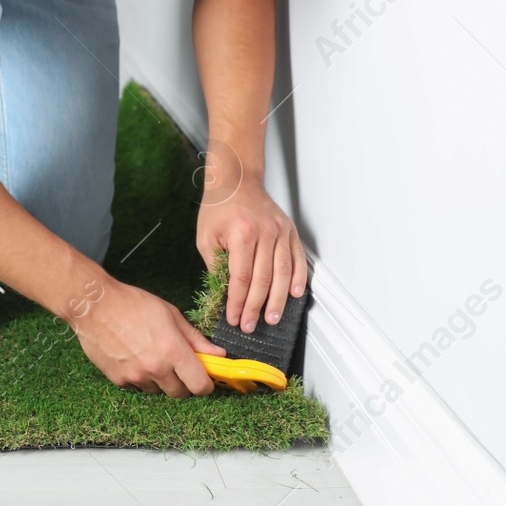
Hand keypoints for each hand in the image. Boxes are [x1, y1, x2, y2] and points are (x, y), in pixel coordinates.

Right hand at [67, 275, 225, 397]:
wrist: (94, 306)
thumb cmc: (133, 304)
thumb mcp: (170, 314)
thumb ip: (195, 338)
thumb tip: (218, 354)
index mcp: (173, 351)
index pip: (200, 386)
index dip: (206, 384)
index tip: (205, 377)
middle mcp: (156, 368)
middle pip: (180, 394)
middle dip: (184, 383)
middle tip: (179, 366)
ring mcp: (136, 377)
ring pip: (159, 391)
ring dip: (161, 381)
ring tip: (153, 357)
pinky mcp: (119, 380)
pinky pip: (138, 387)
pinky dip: (141, 378)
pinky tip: (135, 357)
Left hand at [197, 181, 308, 333]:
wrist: (235, 180)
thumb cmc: (219, 207)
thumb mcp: (206, 237)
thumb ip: (216, 267)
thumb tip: (224, 295)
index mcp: (242, 233)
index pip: (241, 277)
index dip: (237, 302)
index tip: (233, 318)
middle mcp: (265, 232)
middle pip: (264, 279)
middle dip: (255, 307)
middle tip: (250, 325)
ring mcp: (280, 231)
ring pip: (283, 273)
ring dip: (278, 300)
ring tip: (272, 319)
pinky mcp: (290, 230)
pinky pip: (298, 258)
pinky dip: (299, 278)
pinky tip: (295, 294)